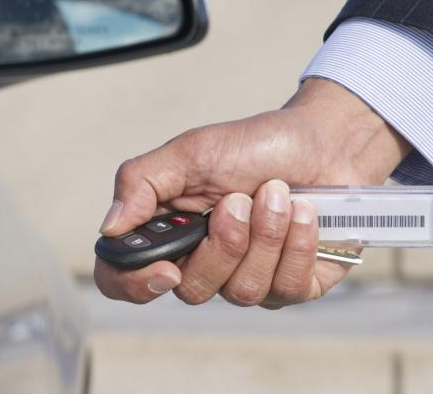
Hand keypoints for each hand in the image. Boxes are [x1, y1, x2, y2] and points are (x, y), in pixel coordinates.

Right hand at [93, 78, 410, 308]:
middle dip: (223, 241)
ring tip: (278, 194)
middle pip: (192, 290)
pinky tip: (305, 213)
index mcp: (167, 233)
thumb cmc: (254, 146)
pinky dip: (298, 244)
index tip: (167, 266)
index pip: (124, 281)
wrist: (323, 142)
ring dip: (265, 234)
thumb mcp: (189, 153)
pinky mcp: (293, 286)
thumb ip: (140, 184)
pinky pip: (286, 289)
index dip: (135, 285)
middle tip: (240, 199)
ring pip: (241, 291)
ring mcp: (248, 279)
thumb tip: (109, 228)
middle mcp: (203, 264)